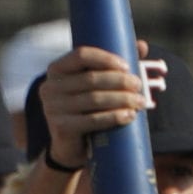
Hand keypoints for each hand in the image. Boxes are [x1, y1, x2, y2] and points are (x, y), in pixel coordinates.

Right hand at [38, 44, 147, 170]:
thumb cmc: (87, 111)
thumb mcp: (96, 88)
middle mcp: (50, 86)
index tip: (127, 66)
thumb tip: (142, 45)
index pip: (81, 55)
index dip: (105, 58)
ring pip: (94, 99)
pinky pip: (93, 120)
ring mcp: (53, 107)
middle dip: (120, 81)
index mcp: (57, 70)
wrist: (71, 148)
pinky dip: (114, 117)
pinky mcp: (61, 127)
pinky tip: (130, 115)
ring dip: (122, 99)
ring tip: (141, 102)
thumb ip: (114, 67)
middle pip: (91, 79)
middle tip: (139, 85)